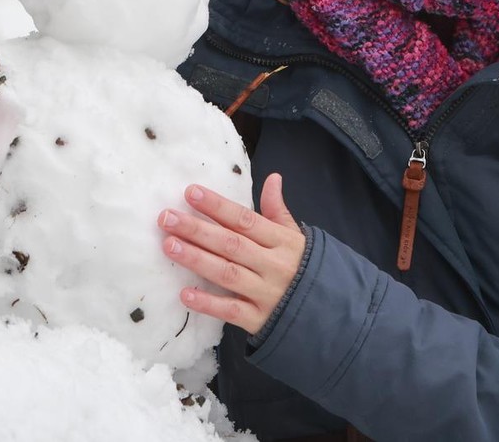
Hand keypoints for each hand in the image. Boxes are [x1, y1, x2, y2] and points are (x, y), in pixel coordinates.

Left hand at [158, 173, 303, 336]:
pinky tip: (185, 294)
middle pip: (231, 244)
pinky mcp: (260, 320)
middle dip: (197, 229)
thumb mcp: (296, 237)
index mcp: (282, 241)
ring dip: (197, 259)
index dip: (217, 206)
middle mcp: (274, 265)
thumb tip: (273, 178)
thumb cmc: (305, 269)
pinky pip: (231, 311)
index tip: (190, 192)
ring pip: (227, 274)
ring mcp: (266, 293)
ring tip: (169, 246)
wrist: (331, 314)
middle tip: (166, 218)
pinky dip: (209, 303)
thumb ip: (278, 210)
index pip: (245, 220)